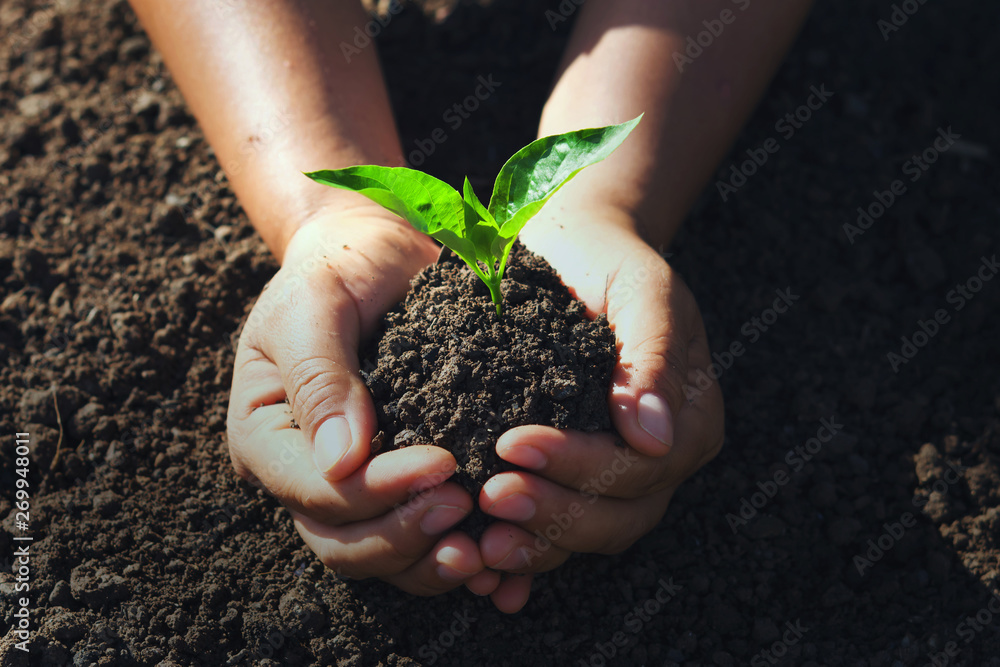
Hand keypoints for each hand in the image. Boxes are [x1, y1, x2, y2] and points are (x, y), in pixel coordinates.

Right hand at [226, 207, 500, 596]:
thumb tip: (341, 462)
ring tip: (485, 547)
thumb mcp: (315, 302)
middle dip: (404, 535)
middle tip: (463, 504)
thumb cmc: (338, 268)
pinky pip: (421, 538)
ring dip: (430, 561)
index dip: (376, 493)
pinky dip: (453, 554)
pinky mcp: (399, 481)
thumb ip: (320, 375)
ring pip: (381, 556)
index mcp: (267, 435)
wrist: (378, 254)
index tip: (440, 463)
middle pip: (343, 543)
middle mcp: (304, 473)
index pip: (314, 492)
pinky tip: (497, 560)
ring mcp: (354, 485)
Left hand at [476, 204, 724, 611]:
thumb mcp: (642, 290)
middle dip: (556, 514)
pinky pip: (554, 532)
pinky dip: (524, 556)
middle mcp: (658, 461)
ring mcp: (615, 479)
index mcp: (689, 421)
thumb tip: (654, 438)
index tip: (516, 442)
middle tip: (493, 496)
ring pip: (586, 536)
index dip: (582, 466)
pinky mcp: (570, 481)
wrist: (573, 252)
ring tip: (481, 542)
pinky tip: (483, 565)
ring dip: (535, 544)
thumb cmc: (610, 263)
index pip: (641, 467)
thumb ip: (653, 355)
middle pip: (618, 517)